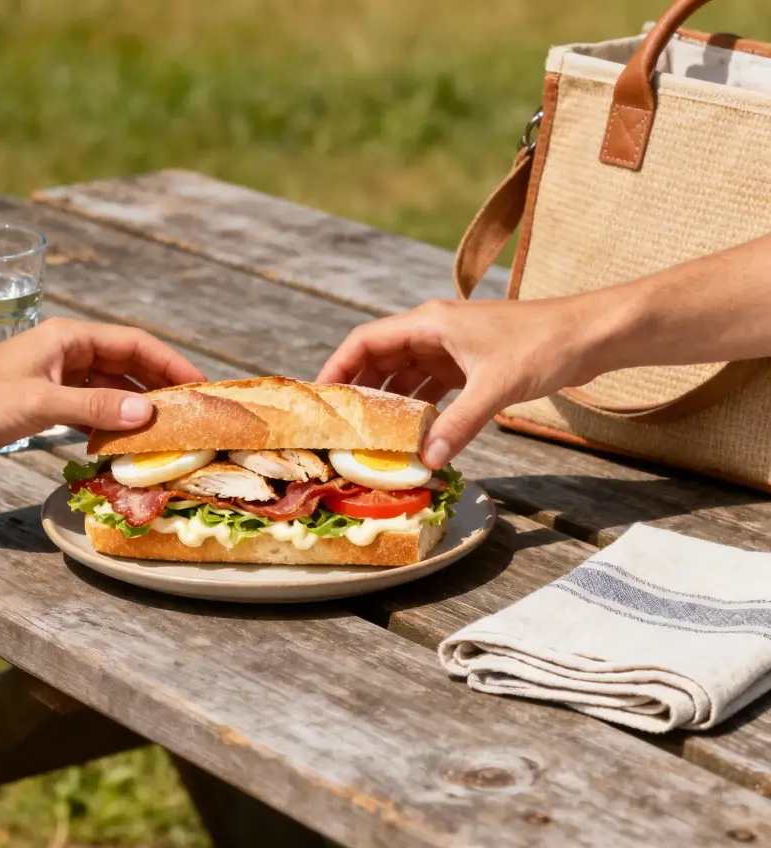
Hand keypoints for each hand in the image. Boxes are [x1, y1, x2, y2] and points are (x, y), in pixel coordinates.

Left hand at [0, 317, 206, 461]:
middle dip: (157, 384)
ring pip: (109, 386)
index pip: (132, 343)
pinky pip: (90, 406)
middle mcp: (65, 351)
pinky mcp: (45, 401)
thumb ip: (95, 406)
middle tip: (189, 409)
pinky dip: (109, 420)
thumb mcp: (41, 403)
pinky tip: (124, 439)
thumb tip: (145, 411)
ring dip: (134, 405)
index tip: (197, 383)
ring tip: (164, 427)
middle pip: (125, 363)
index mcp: (66, 337)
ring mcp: (55, 376)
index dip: (168, 361)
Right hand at [316, 296, 603, 467]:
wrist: (590, 335)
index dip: (337, 368)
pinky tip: (414, 434)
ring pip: (404, 376)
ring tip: (370, 436)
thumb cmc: (544, 345)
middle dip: (358, 391)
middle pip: (378, 360)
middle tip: (340, 427)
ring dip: (389, 404)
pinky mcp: (469, 365)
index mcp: (429, 323)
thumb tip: (427, 461)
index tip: (320, 399)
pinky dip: (419, 409)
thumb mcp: (496, 387)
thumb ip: (459, 425)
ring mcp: (451, 348)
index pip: (365, 342)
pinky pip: (430, 387)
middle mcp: (433, 332)